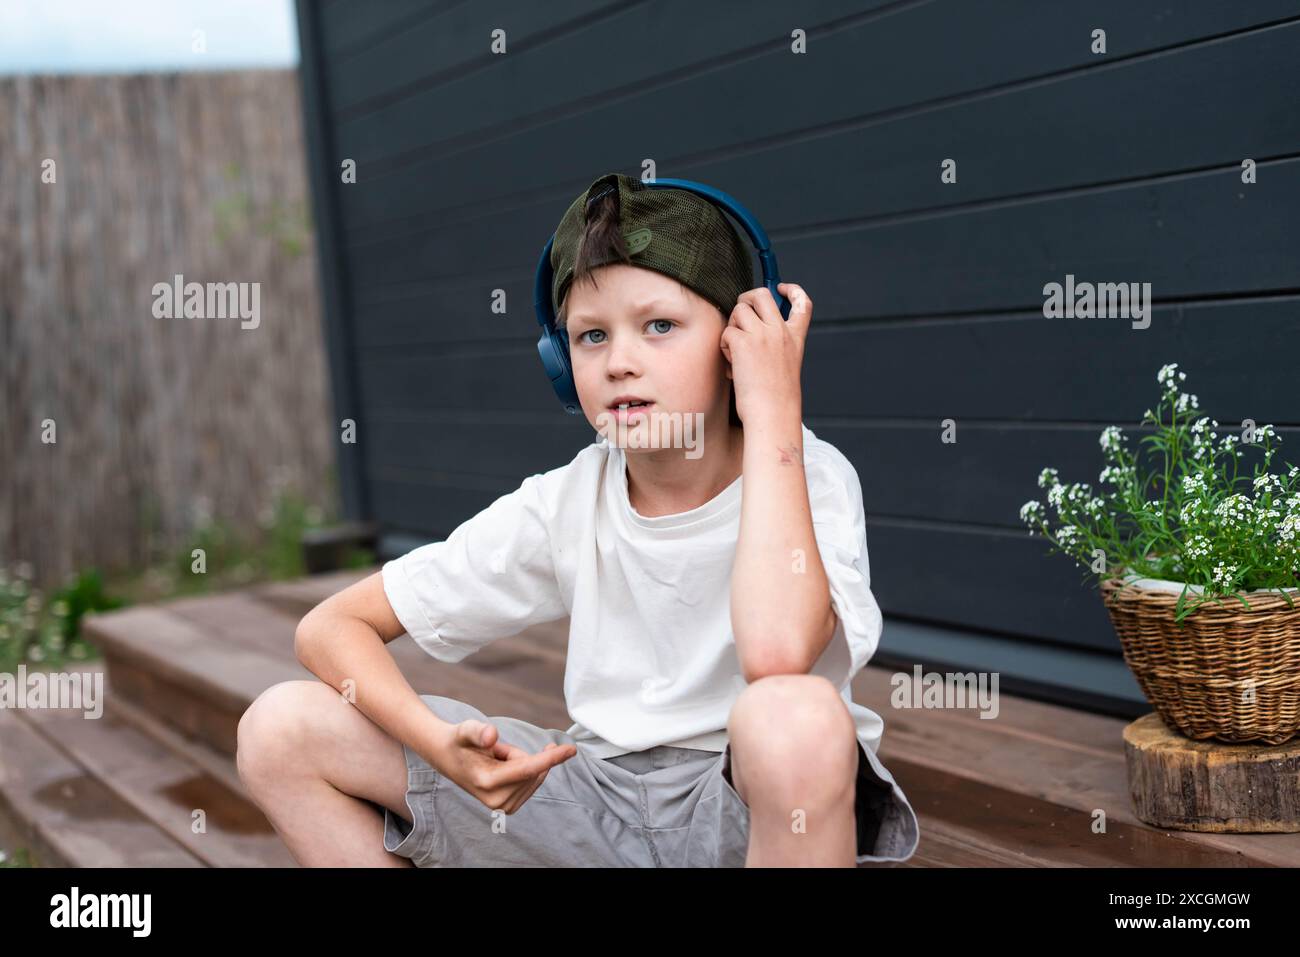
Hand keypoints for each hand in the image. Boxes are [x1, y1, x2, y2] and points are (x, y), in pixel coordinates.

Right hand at [429, 717, 576, 813]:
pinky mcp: (509, 807)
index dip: (550, 758)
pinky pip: (532, 781)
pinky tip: (504, 768)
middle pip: (532, 769)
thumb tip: (492, 736)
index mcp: (487, 782)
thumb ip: (477, 731)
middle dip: (520, 754)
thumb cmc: (459, 741)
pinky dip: (524, 770)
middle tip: (496, 751)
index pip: (527, 770)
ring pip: (534, 775)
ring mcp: (503, 807)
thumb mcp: (466, 729)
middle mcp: (496, 800)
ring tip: (496, 759)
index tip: (571, 749)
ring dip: (521, 762)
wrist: (448, 757)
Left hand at [719, 283, 811, 425]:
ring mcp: (762, 335)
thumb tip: (748, 331)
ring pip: (739, 310)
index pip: (803, 303)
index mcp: (795, 338)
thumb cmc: (776, 399)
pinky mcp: (743, 343)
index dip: (792, 290)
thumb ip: (775, 346)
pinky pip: (726, 331)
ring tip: (735, 349)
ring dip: (732, 325)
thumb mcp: (785, 366)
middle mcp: (780, 331)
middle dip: (746, 298)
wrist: (773, 414)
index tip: (781, 288)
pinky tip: (732, 365)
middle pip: (761, 294)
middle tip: (741, 314)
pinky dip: (724, 346)